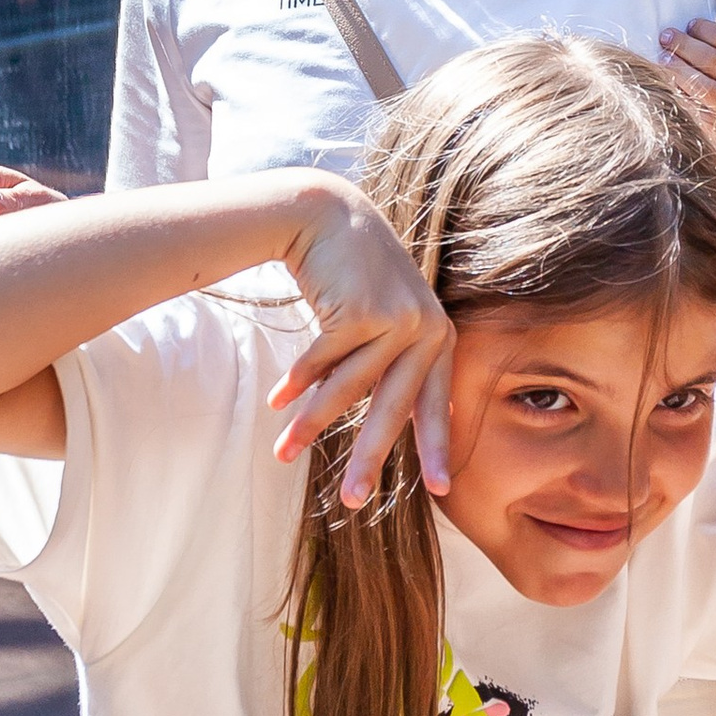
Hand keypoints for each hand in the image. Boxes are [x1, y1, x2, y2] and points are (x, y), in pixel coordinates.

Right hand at [267, 181, 455, 504]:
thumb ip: (392, 362)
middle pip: (391, 409)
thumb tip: (382, 427)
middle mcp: (425, 330)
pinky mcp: (360, 311)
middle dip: (368, 458)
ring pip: (347, 389)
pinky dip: (297, 382)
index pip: (434, 403)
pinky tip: (277, 402)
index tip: (438, 490)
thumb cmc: (355, 273)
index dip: (434, 446)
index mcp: (439, 337)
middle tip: (353, 501)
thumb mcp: (386, 315)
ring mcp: (395, 319)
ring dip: (311, 423)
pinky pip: (321, 361)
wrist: (329, 214)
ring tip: (283, 453)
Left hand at [661, 6, 715, 131]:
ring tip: (663, 59)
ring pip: (705, 89)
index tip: (690, 24)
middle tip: (666, 37)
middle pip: (714, 62)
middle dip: (685, 46)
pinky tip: (672, 88)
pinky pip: (705, 117)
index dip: (705, 29)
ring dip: (678, 71)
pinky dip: (686, 100)